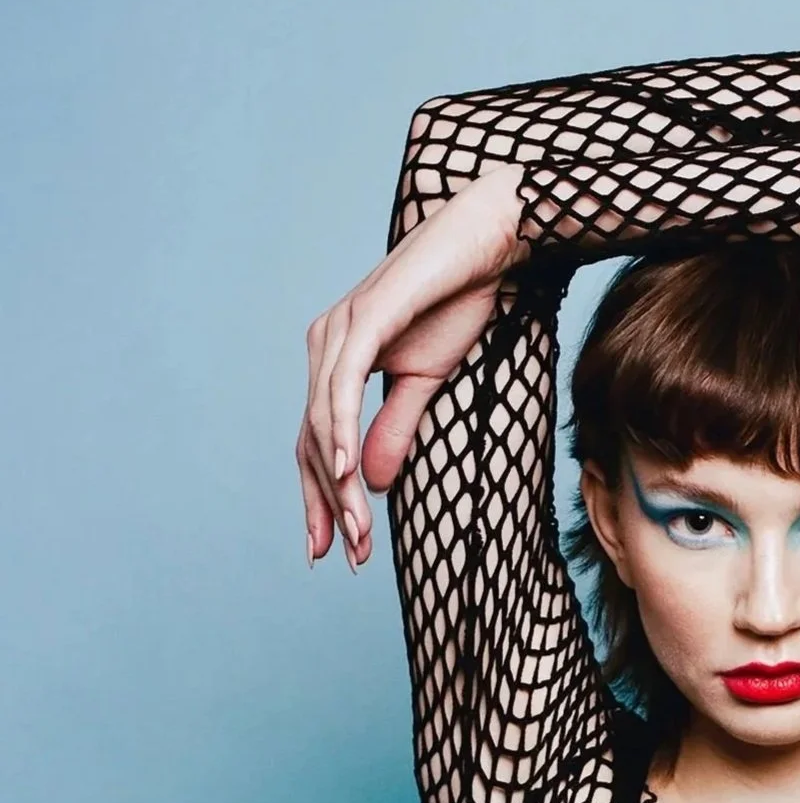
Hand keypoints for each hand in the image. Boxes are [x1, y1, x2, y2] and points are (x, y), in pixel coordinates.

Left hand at [296, 164, 525, 568]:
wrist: (486, 244)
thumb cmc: (458, 302)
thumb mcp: (427, 382)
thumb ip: (393, 429)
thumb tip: (366, 482)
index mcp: (337, 360)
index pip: (317, 440)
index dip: (322, 497)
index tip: (335, 548)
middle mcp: (325, 344)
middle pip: (310, 440)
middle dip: (326, 504)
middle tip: (345, 558)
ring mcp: (338, 330)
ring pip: (323, 422)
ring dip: (337, 483)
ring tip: (354, 533)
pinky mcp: (363, 321)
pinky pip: (343, 388)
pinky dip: (340, 432)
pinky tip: (346, 472)